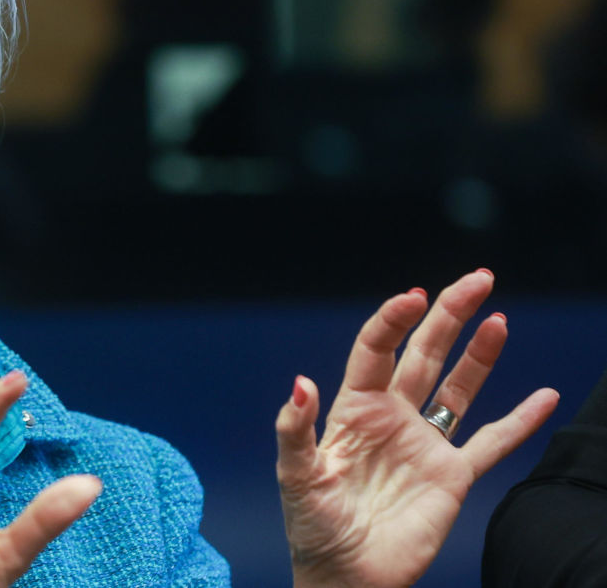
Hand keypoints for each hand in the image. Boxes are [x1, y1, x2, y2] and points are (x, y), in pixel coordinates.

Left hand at [275, 269, 559, 587]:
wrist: (346, 577)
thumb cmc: (313, 527)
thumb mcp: (296, 476)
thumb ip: (296, 429)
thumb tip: (299, 383)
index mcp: (353, 409)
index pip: (375, 350)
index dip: (394, 321)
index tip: (414, 296)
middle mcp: (391, 418)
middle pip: (424, 354)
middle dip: (449, 315)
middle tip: (478, 280)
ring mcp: (424, 444)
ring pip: (458, 388)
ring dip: (479, 355)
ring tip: (498, 318)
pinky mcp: (452, 477)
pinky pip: (491, 443)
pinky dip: (519, 422)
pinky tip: (543, 396)